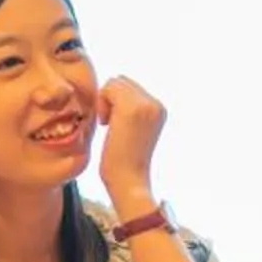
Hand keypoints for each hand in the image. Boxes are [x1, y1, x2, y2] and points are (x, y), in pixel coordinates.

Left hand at [94, 77, 165, 214]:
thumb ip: (130, 107)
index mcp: (160, 108)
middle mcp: (157, 103)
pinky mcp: (132, 107)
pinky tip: (105, 124)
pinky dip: (102, 104)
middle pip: (121, 81)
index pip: (130, 86)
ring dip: (105, 102)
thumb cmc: (123, 161)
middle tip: (110, 125)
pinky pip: (109, 88)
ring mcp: (146, 104)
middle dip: (110, 99)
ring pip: (115, 83)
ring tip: (109, 125)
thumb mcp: (133, 129)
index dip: (116, 102)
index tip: (118, 126)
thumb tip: (115, 82)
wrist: (128, 181)